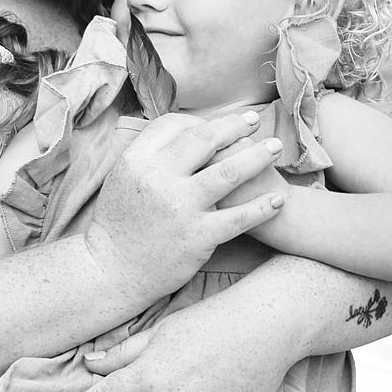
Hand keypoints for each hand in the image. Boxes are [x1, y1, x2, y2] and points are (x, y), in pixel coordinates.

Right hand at [84, 110, 284, 303]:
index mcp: (137, 160)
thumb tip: (180, 129)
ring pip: (230, 171)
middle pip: (205, 139)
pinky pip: (239, 217)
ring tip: (276, 147)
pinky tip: (277, 199)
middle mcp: (159, 179)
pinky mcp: (198, 236)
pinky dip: (262, 206)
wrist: (113, 271)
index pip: (174, 125)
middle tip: (254, 119)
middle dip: (235, 125)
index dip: (200, 120)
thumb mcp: (122, 178)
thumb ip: (148, 153)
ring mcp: (180, 207)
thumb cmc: (120, 223)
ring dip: (258, 155)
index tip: (218, 124)